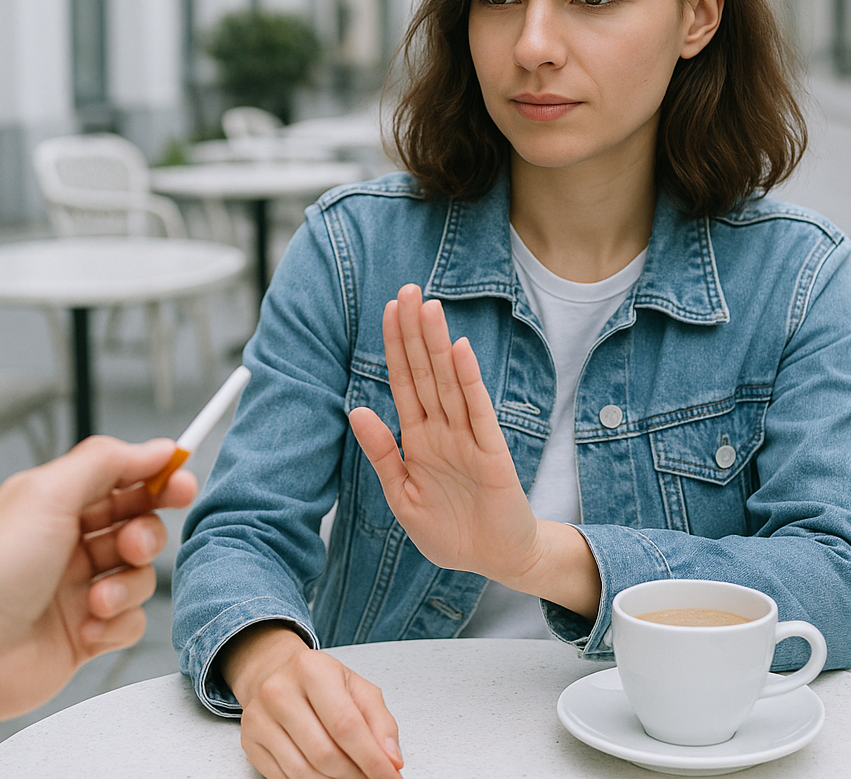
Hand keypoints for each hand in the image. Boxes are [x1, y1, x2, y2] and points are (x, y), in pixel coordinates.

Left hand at [0, 435, 198, 747]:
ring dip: (127, 585)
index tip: (182, 480)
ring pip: (139, 575)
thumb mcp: (48, 494)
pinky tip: (88, 627)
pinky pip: (131, 621)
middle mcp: (66, 545)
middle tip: (131, 544)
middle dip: (143, 534)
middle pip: (137, 526)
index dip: (155, 478)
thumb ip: (105, 462)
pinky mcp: (85, 634)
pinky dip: (118, 624)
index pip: (119, 479)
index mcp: (54, 504)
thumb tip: (152, 448)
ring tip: (96, 598)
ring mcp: (76, 590)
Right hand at [220, 623, 402, 778]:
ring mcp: (259, 718)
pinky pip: (284, 778)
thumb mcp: (357, 688)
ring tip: (352, 775)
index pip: (346, 726)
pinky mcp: (249, 741)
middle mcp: (279, 691)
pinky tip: (327, 775)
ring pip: (304, 772)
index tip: (391, 776)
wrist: (273, 671)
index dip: (372, 759)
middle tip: (372, 778)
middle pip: (325, 753)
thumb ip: (380, 722)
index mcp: (312, 669)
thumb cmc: (320, 680)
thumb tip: (391, 759)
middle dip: (355, 775)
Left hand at [348, 284, 601, 616]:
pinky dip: (469, 382)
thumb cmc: (449, 531)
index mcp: (418, 440)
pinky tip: (460, 352)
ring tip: (429, 308)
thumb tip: (356, 410)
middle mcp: (443, 431)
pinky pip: (478, 412)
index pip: (404, 383)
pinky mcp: (492, 454)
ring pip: (449, 383)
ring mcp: (468, 439)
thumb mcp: (401, 497)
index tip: (389, 310)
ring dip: (439, 346)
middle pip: (426, 372)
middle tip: (408, 289)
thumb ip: (381, 454)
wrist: (494, 560)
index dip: (396, 347)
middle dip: (415, 332)